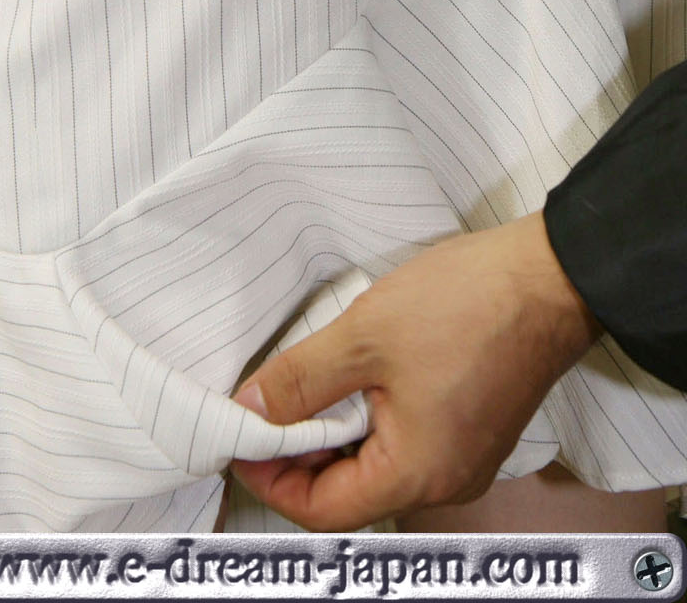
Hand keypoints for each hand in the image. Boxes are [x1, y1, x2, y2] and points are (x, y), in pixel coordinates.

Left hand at [229, 212, 601, 530]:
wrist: (548, 277)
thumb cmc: (466, 305)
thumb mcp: (364, 337)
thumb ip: (300, 380)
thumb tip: (249, 409)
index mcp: (417, 474)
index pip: (321, 509)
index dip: (269, 475)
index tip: (238, 432)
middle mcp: (445, 482)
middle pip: (348, 493)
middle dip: (297, 452)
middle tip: (263, 400)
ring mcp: (464, 458)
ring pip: (376, 466)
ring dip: (332, 432)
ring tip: (304, 381)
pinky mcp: (473, 429)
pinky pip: (406, 443)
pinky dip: (368, 419)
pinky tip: (352, 376)